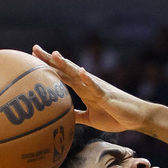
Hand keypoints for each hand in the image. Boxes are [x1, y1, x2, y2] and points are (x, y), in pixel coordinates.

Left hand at [33, 45, 151, 132]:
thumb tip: (61, 117)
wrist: (136, 118)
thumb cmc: (115, 117)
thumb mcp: (90, 119)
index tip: (32, 57)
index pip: (62, 75)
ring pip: (78, 74)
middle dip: (50, 60)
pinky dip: (87, 79)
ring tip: (54, 54)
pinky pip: (95, 86)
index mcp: (83, 89)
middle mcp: (88, 84)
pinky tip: (80, 71)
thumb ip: (77, 115)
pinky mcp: (106, 95)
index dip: (48, 66)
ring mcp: (97, 88)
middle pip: (66, 69)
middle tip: (34, 48)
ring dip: (66, 65)